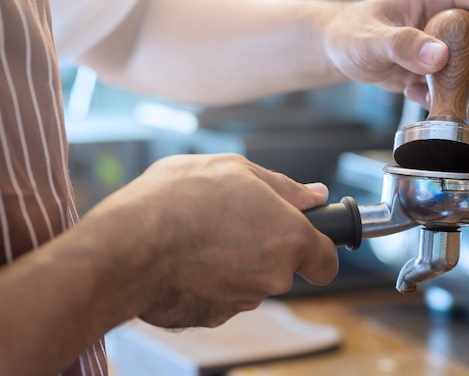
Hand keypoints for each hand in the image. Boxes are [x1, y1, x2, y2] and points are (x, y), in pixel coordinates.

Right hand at [93, 153, 337, 328]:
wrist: (125, 246)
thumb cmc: (178, 200)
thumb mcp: (235, 170)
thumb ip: (284, 187)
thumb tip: (315, 195)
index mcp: (289, 237)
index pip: (327, 261)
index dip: (319, 249)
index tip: (304, 238)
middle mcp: (273, 276)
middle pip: (283, 267)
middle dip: (266, 247)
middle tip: (232, 221)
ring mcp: (242, 300)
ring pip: (251, 281)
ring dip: (235, 261)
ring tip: (201, 235)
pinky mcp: (211, 316)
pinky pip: (221, 295)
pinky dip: (210, 280)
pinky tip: (186, 258)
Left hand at [324, 0, 468, 115]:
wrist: (344, 50)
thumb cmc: (351, 34)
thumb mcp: (368, 40)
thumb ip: (401, 45)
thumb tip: (440, 57)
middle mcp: (457, 13)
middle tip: (449, 95)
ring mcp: (457, 40)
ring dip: (467, 94)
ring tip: (424, 95)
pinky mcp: (452, 64)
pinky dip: (454, 102)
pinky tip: (419, 96)